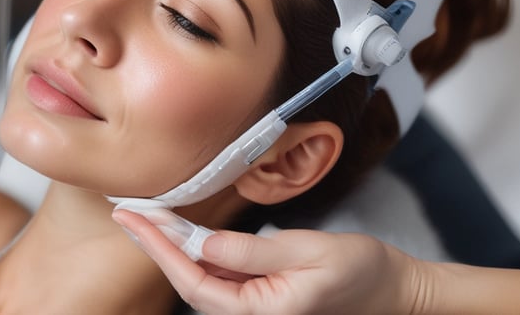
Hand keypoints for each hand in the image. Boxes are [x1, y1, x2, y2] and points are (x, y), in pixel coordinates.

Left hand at [112, 209, 419, 314]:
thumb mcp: (308, 252)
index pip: (195, 279)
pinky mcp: (262, 293)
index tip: (136, 217)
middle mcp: (252, 313)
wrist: (392, 290)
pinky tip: (185, 233)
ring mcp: (256, 305)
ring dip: (172, 248)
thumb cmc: (360, 271)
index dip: (161, 248)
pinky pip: (220, 275)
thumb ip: (253, 252)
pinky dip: (197, 252)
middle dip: (156, 246)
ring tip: (146, 219)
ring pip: (201, 279)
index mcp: (261, 310)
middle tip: (127, 214)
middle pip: (190, 281)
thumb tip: (202, 245)